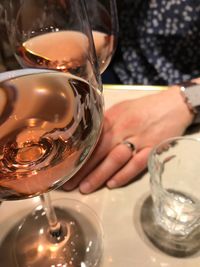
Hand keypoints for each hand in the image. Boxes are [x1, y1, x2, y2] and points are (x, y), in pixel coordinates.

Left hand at [62, 85, 193, 192]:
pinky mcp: (152, 149)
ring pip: (116, 159)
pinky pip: (137, 164)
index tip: (66, 168)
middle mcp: (123, 129)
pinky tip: (111, 184)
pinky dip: (124, 175)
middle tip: (69, 184)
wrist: (173, 105)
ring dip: (99, 175)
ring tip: (85, 188)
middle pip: (100, 151)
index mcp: (113, 118)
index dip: (78, 155)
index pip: (92, 139)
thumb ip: (105, 123)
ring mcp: (138, 140)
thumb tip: (88, 137)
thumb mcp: (120, 109)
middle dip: (83, 169)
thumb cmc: (143, 107)